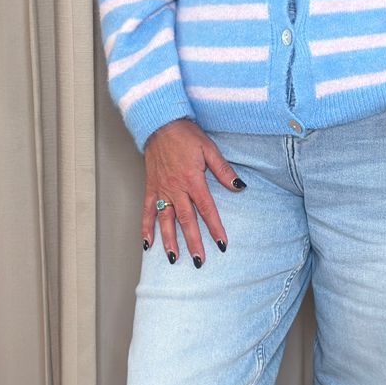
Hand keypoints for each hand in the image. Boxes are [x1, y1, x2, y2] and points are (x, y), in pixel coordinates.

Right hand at [143, 119, 243, 264]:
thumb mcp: (209, 149)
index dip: (215, 228)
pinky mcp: (151, 187)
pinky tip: (147, 243)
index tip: (221, 244)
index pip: (207, 209)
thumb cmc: (185, 134)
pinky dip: (146, 227)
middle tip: (199, 260)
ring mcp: (161, 189)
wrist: (160, 123)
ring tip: (174, 258)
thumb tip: (239, 187)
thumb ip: (223, 170)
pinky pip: (148, 210)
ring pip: (165, 220)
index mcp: (193, 180)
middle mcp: (176, 188)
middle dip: (193, 242)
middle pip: (186, 220)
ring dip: (169, 241)